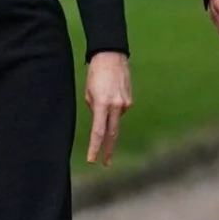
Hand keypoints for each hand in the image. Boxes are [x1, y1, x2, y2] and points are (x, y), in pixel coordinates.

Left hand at [85, 51, 132, 165]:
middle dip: (108, 149)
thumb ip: (94, 109)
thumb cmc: (96, 73)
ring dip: (106, 115)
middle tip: (106, 162)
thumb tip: (100, 121)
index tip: (92, 160)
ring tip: (101, 95)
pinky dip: (112, 108)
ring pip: (114, 118)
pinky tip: (109, 95)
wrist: (112, 56)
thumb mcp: (89, 93)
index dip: (95, 147)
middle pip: (112, 133)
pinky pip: (118, 110)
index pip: (98, 131)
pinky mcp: (129, 100)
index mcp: (102, 104)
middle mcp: (117, 106)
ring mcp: (125, 103)